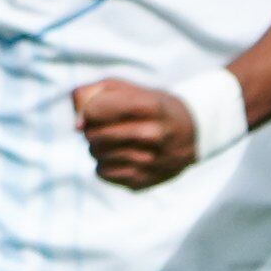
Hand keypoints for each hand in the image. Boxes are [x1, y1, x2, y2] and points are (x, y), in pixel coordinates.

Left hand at [73, 77, 199, 188]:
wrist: (193, 134)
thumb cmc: (151, 107)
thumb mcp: (129, 89)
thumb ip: (94, 94)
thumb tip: (77, 125)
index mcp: (150, 107)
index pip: (96, 110)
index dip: (87, 111)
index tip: (92, 111)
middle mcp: (155, 135)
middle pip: (95, 135)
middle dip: (91, 130)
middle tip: (102, 127)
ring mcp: (152, 162)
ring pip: (97, 155)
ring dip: (96, 147)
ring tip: (112, 141)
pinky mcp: (145, 181)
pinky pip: (103, 173)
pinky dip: (104, 164)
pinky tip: (119, 157)